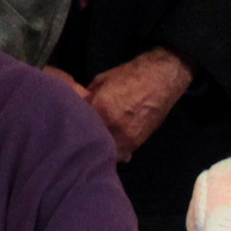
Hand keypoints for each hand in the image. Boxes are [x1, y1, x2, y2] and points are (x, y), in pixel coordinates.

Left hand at [79, 50, 196, 161]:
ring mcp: (124, 137)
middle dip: (84, 138)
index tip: (70, 123)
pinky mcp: (135, 144)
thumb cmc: (129, 75)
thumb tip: (77, 109)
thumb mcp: (101, 81)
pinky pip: (119, 155)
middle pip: (89, 141)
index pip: (77, 123)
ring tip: (95, 144)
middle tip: (80, 136)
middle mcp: (111, 125)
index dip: (72, 123)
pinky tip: (110, 146)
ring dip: (99, 149)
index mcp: (100, 107)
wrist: (160, 79)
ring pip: (103, 152)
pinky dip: (114, 152)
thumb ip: (88, 98)